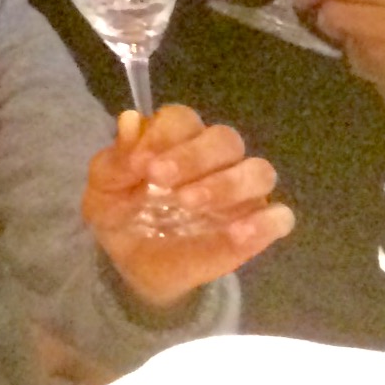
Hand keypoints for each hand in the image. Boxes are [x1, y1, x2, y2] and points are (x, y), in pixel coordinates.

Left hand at [85, 103, 292, 307]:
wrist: (131, 264)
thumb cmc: (119, 214)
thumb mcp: (104, 189)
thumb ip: (116, 159)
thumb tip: (130, 120)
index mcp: (175, 139)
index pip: (182, 119)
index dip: (164, 135)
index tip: (141, 164)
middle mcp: (215, 159)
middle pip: (226, 139)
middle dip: (194, 156)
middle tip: (161, 181)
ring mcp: (241, 192)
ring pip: (260, 171)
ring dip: (228, 184)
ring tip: (190, 204)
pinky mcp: (258, 226)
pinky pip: (279, 216)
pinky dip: (264, 221)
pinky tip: (236, 232)